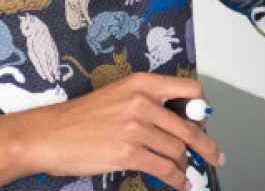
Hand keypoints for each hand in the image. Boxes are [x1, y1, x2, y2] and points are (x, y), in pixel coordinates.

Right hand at [22, 73, 223, 188]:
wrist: (48, 135)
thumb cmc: (80, 118)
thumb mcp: (119, 96)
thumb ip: (149, 103)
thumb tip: (178, 122)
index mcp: (142, 83)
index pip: (190, 91)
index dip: (203, 110)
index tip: (205, 122)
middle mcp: (143, 102)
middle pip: (190, 125)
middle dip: (207, 145)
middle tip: (215, 155)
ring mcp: (136, 128)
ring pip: (178, 150)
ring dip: (186, 166)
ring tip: (186, 173)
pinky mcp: (128, 153)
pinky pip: (165, 168)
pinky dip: (176, 179)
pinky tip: (179, 184)